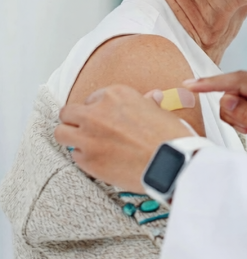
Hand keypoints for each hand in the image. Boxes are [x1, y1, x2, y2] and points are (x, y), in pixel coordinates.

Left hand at [54, 85, 194, 191]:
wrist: (172, 163)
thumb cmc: (171, 137)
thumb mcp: (160, 112)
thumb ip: (147, 103)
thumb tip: (152, 97)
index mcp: (116, 95)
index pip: (92, 98)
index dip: (98, 110)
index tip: (105, 119)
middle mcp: (98, 112)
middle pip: (68, 112)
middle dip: (76, 121)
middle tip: (87, 130)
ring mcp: (89, 136)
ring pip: (61, 132)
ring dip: (71, 137)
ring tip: (84, 144)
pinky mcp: (87, 159)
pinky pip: (74, 155)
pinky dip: (84, 158)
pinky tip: (100, 161)